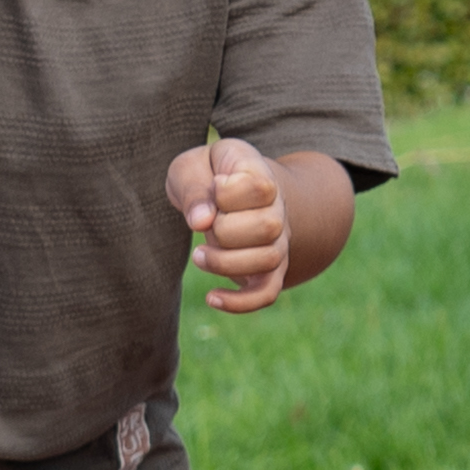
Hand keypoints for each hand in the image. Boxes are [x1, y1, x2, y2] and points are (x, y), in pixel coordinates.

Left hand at [173, 137, 292, 313]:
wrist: (234, 187)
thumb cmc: (207, 174)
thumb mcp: (191, 167)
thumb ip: (194, 188)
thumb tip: (201, 221)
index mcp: (260, 174)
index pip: (260, 188)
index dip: (228, 192)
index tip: (213, 185)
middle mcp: (278, 208)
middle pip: (269, 227)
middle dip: (225, 231)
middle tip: (203, 224)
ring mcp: (277, 240)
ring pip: (269, 260)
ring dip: (226, 263)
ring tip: (198, 255)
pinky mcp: (268, 268)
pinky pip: (267, 292)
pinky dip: (241, 302)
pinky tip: (211, 298)